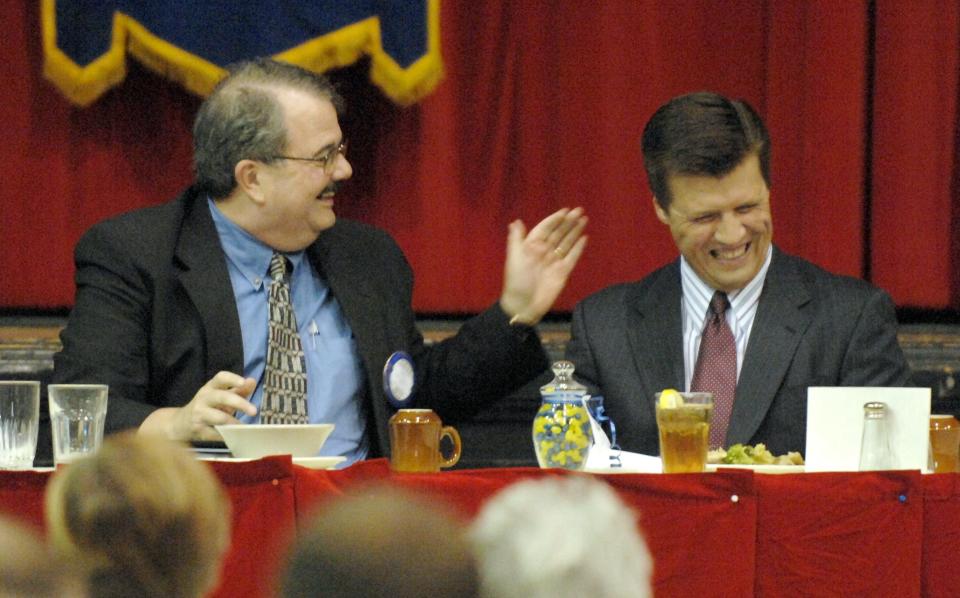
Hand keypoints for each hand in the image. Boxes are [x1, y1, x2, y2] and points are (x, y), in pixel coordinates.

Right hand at [139, 371, 256, 441]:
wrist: (180, 423)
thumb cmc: (208, 407)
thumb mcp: (222, 396)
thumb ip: (238, 390)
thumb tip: (252, 381)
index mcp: (211, 387)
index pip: (220, 377)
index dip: (232, 379)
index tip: (243, 383)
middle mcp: (203, 397)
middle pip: (222, 397)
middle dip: (239, 403)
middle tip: (254, 411)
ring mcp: (199, 413)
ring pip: (218, 417)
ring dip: (233, 422)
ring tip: (243, 427)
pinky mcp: (197, 428)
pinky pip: (214, 433)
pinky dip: (225, 435)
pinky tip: (232, 436)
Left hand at [499, 207, 587, 324]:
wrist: (524, 305)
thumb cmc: (517, 281)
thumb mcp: (514, 258)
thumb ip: (516, 239)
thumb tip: (516, 221)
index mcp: (532, 246)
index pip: (545, 228)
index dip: (554, 219)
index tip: (565, 210)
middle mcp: (544, 251)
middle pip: (559, 233)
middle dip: (568, 222)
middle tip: (579, 210)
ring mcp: (554, 261)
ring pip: (567, 242)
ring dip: (575, 231)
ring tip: (584, 219)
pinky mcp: (563, 272)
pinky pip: (572, 257)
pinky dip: (578, 248)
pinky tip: (584, 238)